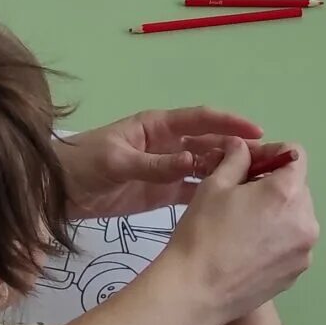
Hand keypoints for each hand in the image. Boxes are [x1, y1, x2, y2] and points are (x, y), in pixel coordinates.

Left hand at [60, 104, 265, 216]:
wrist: (55, 191)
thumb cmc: (82, 164)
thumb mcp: (117, 161)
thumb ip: (154, 164)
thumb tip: (193, 162)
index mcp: (158, 126)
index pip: (201, 119)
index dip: (229, 123)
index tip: (257, 131)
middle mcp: (167, 143)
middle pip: (209, 143)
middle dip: (239, 150)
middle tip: (270, 163)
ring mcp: (166, 168)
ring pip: (206, 167)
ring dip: (231, 172)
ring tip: (260, 184)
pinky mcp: (161, 192)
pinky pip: (193, 190)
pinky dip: (212, 194)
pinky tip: (234, 204)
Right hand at [157, 138, 318, 324]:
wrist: (196, 291)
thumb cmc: (203, 232)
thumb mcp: (215, 184)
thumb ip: (237, 158)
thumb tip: (243, 147)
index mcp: (289, 192)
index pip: (295, 155)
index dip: (272, 153)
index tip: (249, 164)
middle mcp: (307, 220)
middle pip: (297, 187)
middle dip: (273, 184)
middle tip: (241, 194)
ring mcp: (305, 251)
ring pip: (296, 216)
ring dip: (277, 212)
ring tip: (244, 224)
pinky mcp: (297, 273)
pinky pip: (292, 243)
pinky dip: (277, 238)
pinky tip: (249, 248)